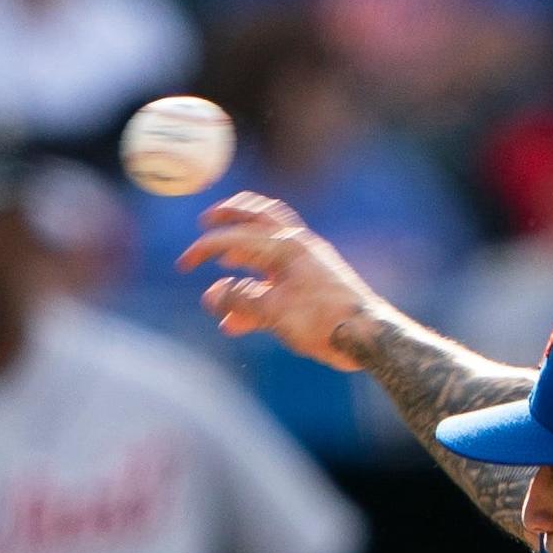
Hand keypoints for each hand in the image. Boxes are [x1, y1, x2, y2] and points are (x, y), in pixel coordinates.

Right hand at [182, 192, 389, 369]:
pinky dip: (260, 280)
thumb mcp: (274, 313)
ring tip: (226, 261)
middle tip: (208, 219)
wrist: (368, 336)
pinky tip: (250, 300)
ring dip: (246, 246)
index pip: (236, 238)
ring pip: (271, 242)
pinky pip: (280, 272)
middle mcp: (298, 245)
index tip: (184, 264)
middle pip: (258, 216)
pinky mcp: (316, 279)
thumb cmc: (324, 322)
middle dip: (230, 216)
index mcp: (286, 246)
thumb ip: (240, 301)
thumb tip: (212, 295)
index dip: (205, 249)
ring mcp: (309, 261)